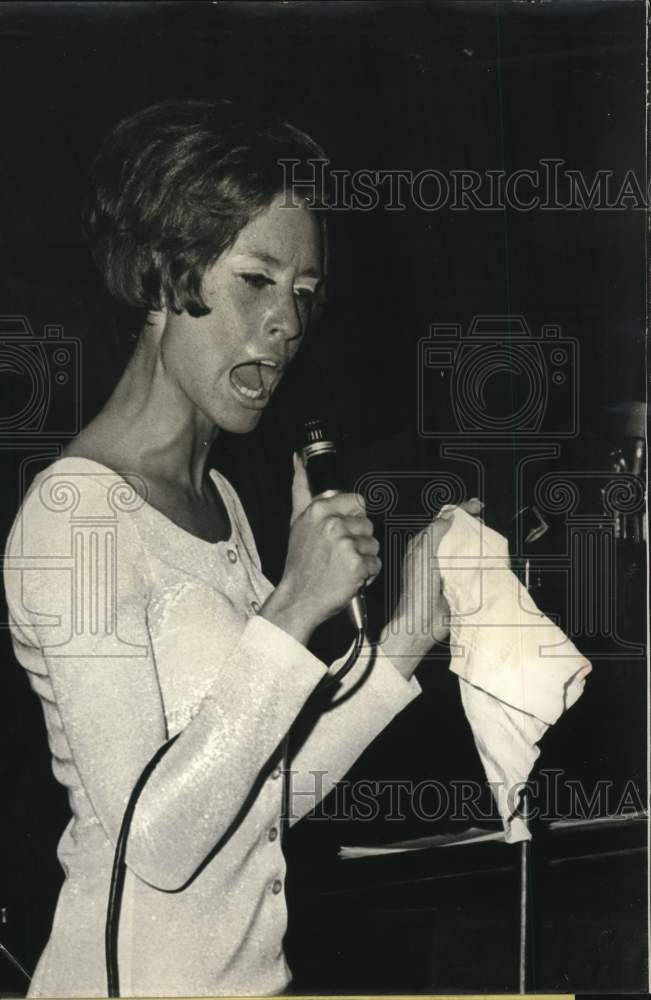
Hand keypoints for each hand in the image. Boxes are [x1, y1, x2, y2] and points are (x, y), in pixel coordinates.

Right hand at [260, 454, 380, 644]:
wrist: (298, 598)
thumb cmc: (300, 562)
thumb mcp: (297, 521)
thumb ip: (300, 488)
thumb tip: (298, 458)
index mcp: (319, 510)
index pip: (358, 501)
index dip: (353, 519)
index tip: (341, 533)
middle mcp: (332, 524)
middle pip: (368, 524)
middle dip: (358, 540)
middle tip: (338, 554)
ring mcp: (345, 544)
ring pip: (373, 544)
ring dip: (363, 558)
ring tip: (342, 566)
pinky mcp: (357, 565)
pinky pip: (375, 564)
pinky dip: (366, 575)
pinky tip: (348, 578)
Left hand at [381, 499, 483, 677]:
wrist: (421, 623)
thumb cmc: (418, 590)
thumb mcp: (423, 555)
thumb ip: (434, 533)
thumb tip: (449, 515)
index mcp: (422, 546)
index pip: (443, 521)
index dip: (460, 511)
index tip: (477, 506)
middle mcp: (433, 556)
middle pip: (455, 534)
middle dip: (471, 524)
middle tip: (485, 519)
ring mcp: (446, 570)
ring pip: (464, 550)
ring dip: (478, 542)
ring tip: (490, 536)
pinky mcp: (456, 584)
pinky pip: (470, 569)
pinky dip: (481, 562)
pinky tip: (491, 559)